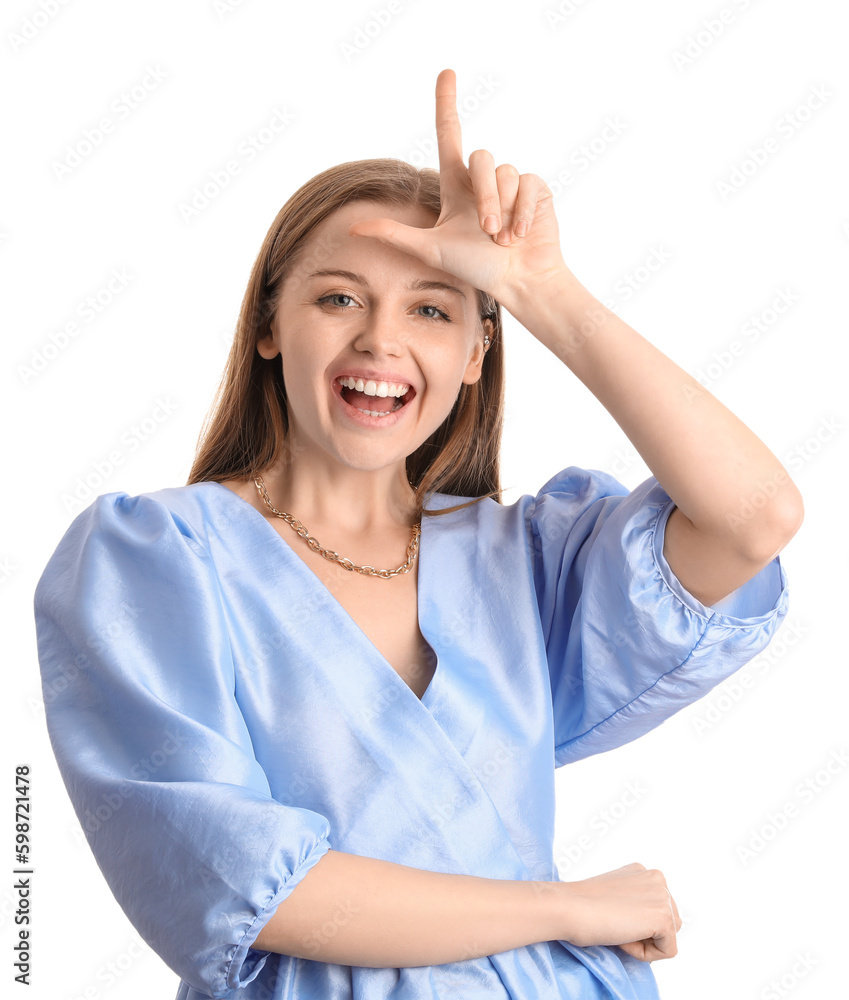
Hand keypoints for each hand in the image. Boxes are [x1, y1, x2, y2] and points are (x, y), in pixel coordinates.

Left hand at [347, 68, 574, 311]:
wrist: (518, 281)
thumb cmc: (476, 268)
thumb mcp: (431, 248)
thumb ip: (395, 234)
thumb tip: (354, 227)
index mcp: (457, 186)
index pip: (449, 134)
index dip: (447, 103)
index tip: (447, 72)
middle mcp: (483, 180)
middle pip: (480, 158)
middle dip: (485, 196)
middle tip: (488, 232)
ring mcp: (512, 183)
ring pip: (504, 170)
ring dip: (503, 207)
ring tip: (505, 238)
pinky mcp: (536, 189)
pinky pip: (528, 182)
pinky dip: (523, 211)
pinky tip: (522, 233)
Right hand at [558, 862, 682, 961]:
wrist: (569, 907)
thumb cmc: (581, 905)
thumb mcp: (614, 896)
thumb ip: (634, 903)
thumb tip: (646, 925)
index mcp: (643, 872)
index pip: (655, 910)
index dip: (634, 922)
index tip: (610, 915)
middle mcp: (657, 878)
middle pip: (669, 923)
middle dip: (644, 933)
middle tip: (615, 924)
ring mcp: (663, 895)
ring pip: (668, 938)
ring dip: (644, 943)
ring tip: (618, 929)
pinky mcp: (664, 917)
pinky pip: (667, 951)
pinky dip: (644, 954)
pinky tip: (623, 937)